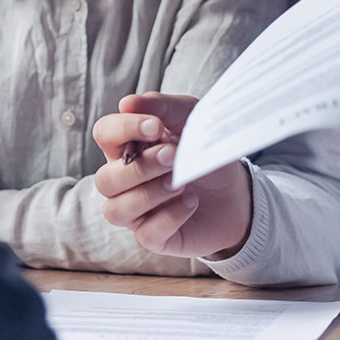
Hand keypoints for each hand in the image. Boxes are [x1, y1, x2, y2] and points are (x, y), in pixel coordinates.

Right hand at [92, 92, 252, 258]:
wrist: (235, 190)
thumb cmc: (202, 151)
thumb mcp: (190, 119)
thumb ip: (161, 107)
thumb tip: (127, 103)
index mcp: (127, 147)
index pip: (104, 134)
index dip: (123, 129)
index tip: (155, 126)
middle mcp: (123, 181)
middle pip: (105, 179)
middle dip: (140, 168)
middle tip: (173, 156)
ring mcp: (135, 212)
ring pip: (116, 210)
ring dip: (149, 194)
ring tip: (181, 182)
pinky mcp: (153, 237)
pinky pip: (145, 234)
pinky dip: (169, 217)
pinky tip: (190, 202)